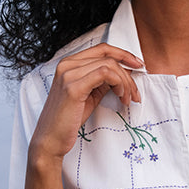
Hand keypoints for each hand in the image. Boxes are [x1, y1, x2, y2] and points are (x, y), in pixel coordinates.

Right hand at [29, 44, 142, 161]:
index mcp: (69, 63)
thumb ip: (103, 81)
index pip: (102, 49)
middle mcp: (67, 65)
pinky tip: (120, 96)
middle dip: (128, 73)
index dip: (123, 54)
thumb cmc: (68, 119)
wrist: (51, 139)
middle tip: (135, 92)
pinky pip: (104, 74)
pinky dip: (118, 83)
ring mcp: (69, 74)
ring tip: (127, 98)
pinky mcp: (73, 87)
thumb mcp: (90, 95)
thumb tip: (124, 73)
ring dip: (125, 82)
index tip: (138, 65)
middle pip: (108, 57)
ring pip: (109, 65)